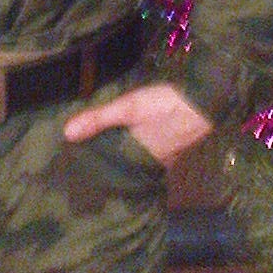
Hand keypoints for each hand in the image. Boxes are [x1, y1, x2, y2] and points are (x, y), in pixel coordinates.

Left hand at [61, 82, 212, 166]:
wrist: (206, 99)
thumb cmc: (166, 106)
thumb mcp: (129, 108)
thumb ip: (99, 119)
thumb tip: (65, 134)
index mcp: (139, 158)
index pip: (114, 172)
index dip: (98, 173)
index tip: (77, 172)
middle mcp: (154, 162)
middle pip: (127, 168)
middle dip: (111, 165)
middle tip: (87, 161)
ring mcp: (168, 154)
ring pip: (141, 160)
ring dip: (127, 157)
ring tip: (105, 150)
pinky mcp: (177, 144)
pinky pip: (154, 152)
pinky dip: (142, 148)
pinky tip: (135, 140)